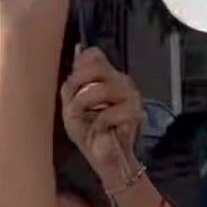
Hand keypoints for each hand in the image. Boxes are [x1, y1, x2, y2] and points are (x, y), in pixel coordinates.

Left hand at [61, 47, 141, 190]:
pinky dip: (96, 126)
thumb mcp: (73, 104)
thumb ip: (75, 79)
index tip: (73, 89)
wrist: (105, 158)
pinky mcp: (134, 113)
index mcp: (108, 76)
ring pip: (98, 90)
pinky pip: (106, 113)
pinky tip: (100, 132)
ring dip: (83, 108)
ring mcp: (130, 95)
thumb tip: (80, 48)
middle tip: (75, 106)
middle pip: (95, 66)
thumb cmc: (89, 132)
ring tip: (86, 120)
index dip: (78, 70)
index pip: (93, 55)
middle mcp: (122, 81)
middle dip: (77, 85)